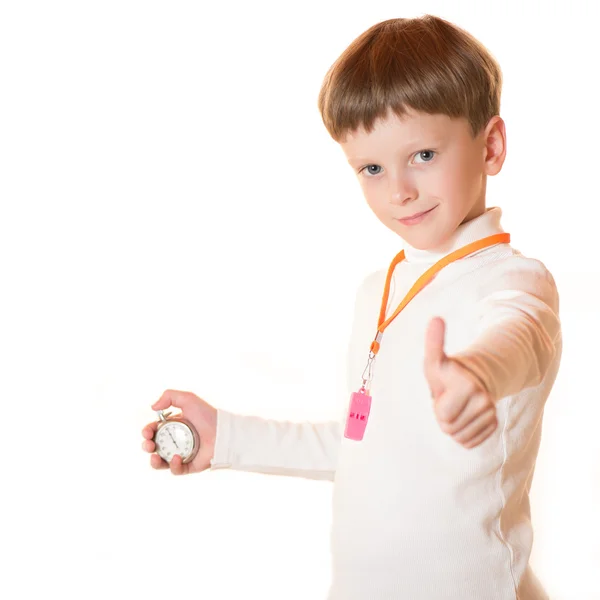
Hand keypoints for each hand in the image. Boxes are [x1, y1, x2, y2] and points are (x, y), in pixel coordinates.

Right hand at [141, 389, 217, 474]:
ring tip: (155, 457)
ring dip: (153, 462)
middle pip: (154, 447)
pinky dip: (173, 466)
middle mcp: (175, 441)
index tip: (147, 432)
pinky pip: (176, 470)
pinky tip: (176, 457)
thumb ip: (169, 396)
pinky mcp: (189, 466)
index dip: (147, 431)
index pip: (154, 430)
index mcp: (173, 426)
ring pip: (161, 462)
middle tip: (149, 444)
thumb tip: (152, 407)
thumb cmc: (207, 415)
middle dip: (146, 446)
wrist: (223, 432)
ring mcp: (181, 454)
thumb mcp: (188, 399)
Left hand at [424, 317, 496, 448]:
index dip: (438, 405)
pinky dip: (463, 431)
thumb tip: (435, 318)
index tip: (446, 389)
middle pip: (449, 428)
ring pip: (459, 436)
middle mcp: (484, 400)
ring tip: (457, 405)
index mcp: (468, 385)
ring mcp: (491, 413)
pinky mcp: (493, 425)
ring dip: (453, 423)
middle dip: (444, 416)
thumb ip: (434, 342)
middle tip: (449, 398)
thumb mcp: (435, 360)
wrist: (472, 379)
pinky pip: (469, 441)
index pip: (442, 415)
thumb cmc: (447, 371)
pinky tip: (465, 415)